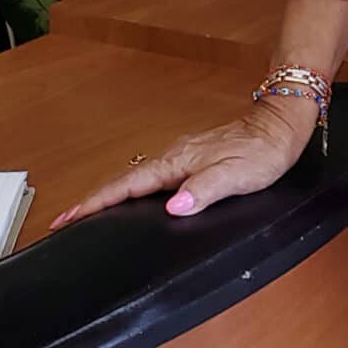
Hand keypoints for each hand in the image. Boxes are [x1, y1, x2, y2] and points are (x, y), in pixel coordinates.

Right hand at [49, 97, 315, 230]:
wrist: (281, 126)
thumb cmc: (263, 151)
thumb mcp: (237, 175)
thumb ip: (204, 190)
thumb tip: (172, 207)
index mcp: (178, 163)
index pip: (128, 186)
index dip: (96, 203)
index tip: (69, 216)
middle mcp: (174, 157)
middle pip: (124, 182)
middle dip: (93, 202)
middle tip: (66, 221)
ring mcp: (181, 157)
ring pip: (136, 179)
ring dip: (111, 196)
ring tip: (89, 214)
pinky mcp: (191, 159)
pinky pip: (153, 177)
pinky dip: (134, 190)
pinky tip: (134, 200)